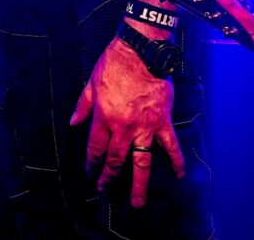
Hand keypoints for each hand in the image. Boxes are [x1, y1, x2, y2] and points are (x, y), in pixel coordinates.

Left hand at [70, 36, 184, 207]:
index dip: (92, 163)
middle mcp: (123, 127)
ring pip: (141, 161)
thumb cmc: (115, 64)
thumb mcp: (91, 82)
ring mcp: (144, 126)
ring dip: (139, 184)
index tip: (90, 172)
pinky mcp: (162, 122)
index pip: (96, 148)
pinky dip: (177, 161)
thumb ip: (83, 105)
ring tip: (137, 202)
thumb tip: (74, 122)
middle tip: (104, 190)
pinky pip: (170, 146)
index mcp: (104, 117)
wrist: (141, 51)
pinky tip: (179, 176)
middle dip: (109, 178)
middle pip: (115, 160)